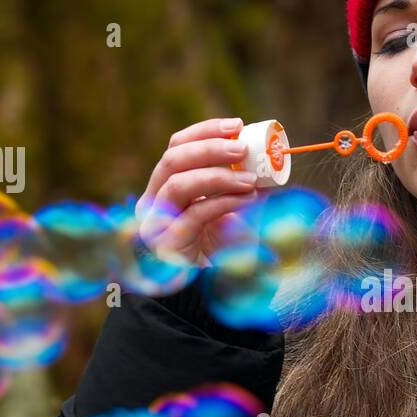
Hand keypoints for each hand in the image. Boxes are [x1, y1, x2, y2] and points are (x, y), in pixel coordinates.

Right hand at [135, 117, 259, 268]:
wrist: (213, 290)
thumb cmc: (222, 247)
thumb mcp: (231, 207)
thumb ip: (237, 183)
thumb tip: (264, 157)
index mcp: (163, 186)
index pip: (176, 147)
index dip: (204, 131)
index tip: (236, 126)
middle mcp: (152, 202)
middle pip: (172, 160)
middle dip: (210, 148)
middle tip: (242, 149)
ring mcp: (155, 223)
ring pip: (179, 185)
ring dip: (218, 176)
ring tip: (249, 180)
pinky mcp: (168, 244)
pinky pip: (195, 214)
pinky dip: (224, 202)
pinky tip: (247, 199)